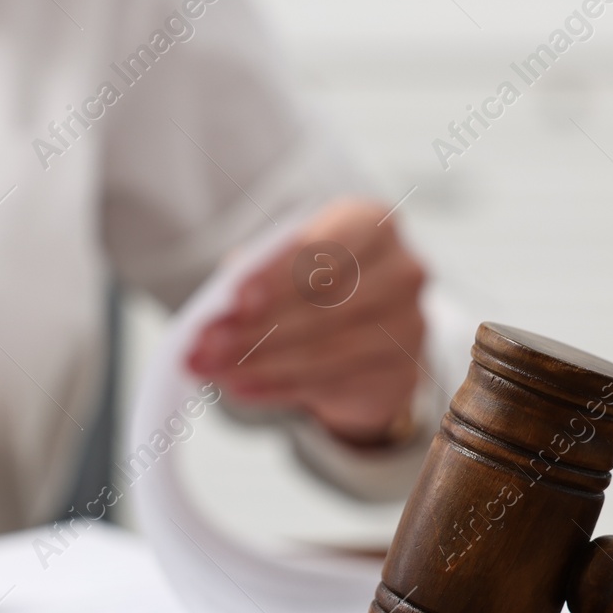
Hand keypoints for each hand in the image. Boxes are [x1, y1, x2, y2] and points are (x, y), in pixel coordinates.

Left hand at [186, 198, 426, 445]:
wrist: (373, 336)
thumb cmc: (319, 287)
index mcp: (372, 224)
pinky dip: (278, 388)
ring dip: (259, 364)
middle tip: (203, 347)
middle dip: (255, 329)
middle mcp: (401, 271)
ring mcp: (409, 326)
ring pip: (324, 350)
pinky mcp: (401, 374)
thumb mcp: (290, 266)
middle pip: (323, 305)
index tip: (236, 300)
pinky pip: (330, 384)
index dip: (279, 276)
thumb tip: (219, 306)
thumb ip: (258, 275)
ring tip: (213, 370)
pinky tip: (242, 388)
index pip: (325, 248)